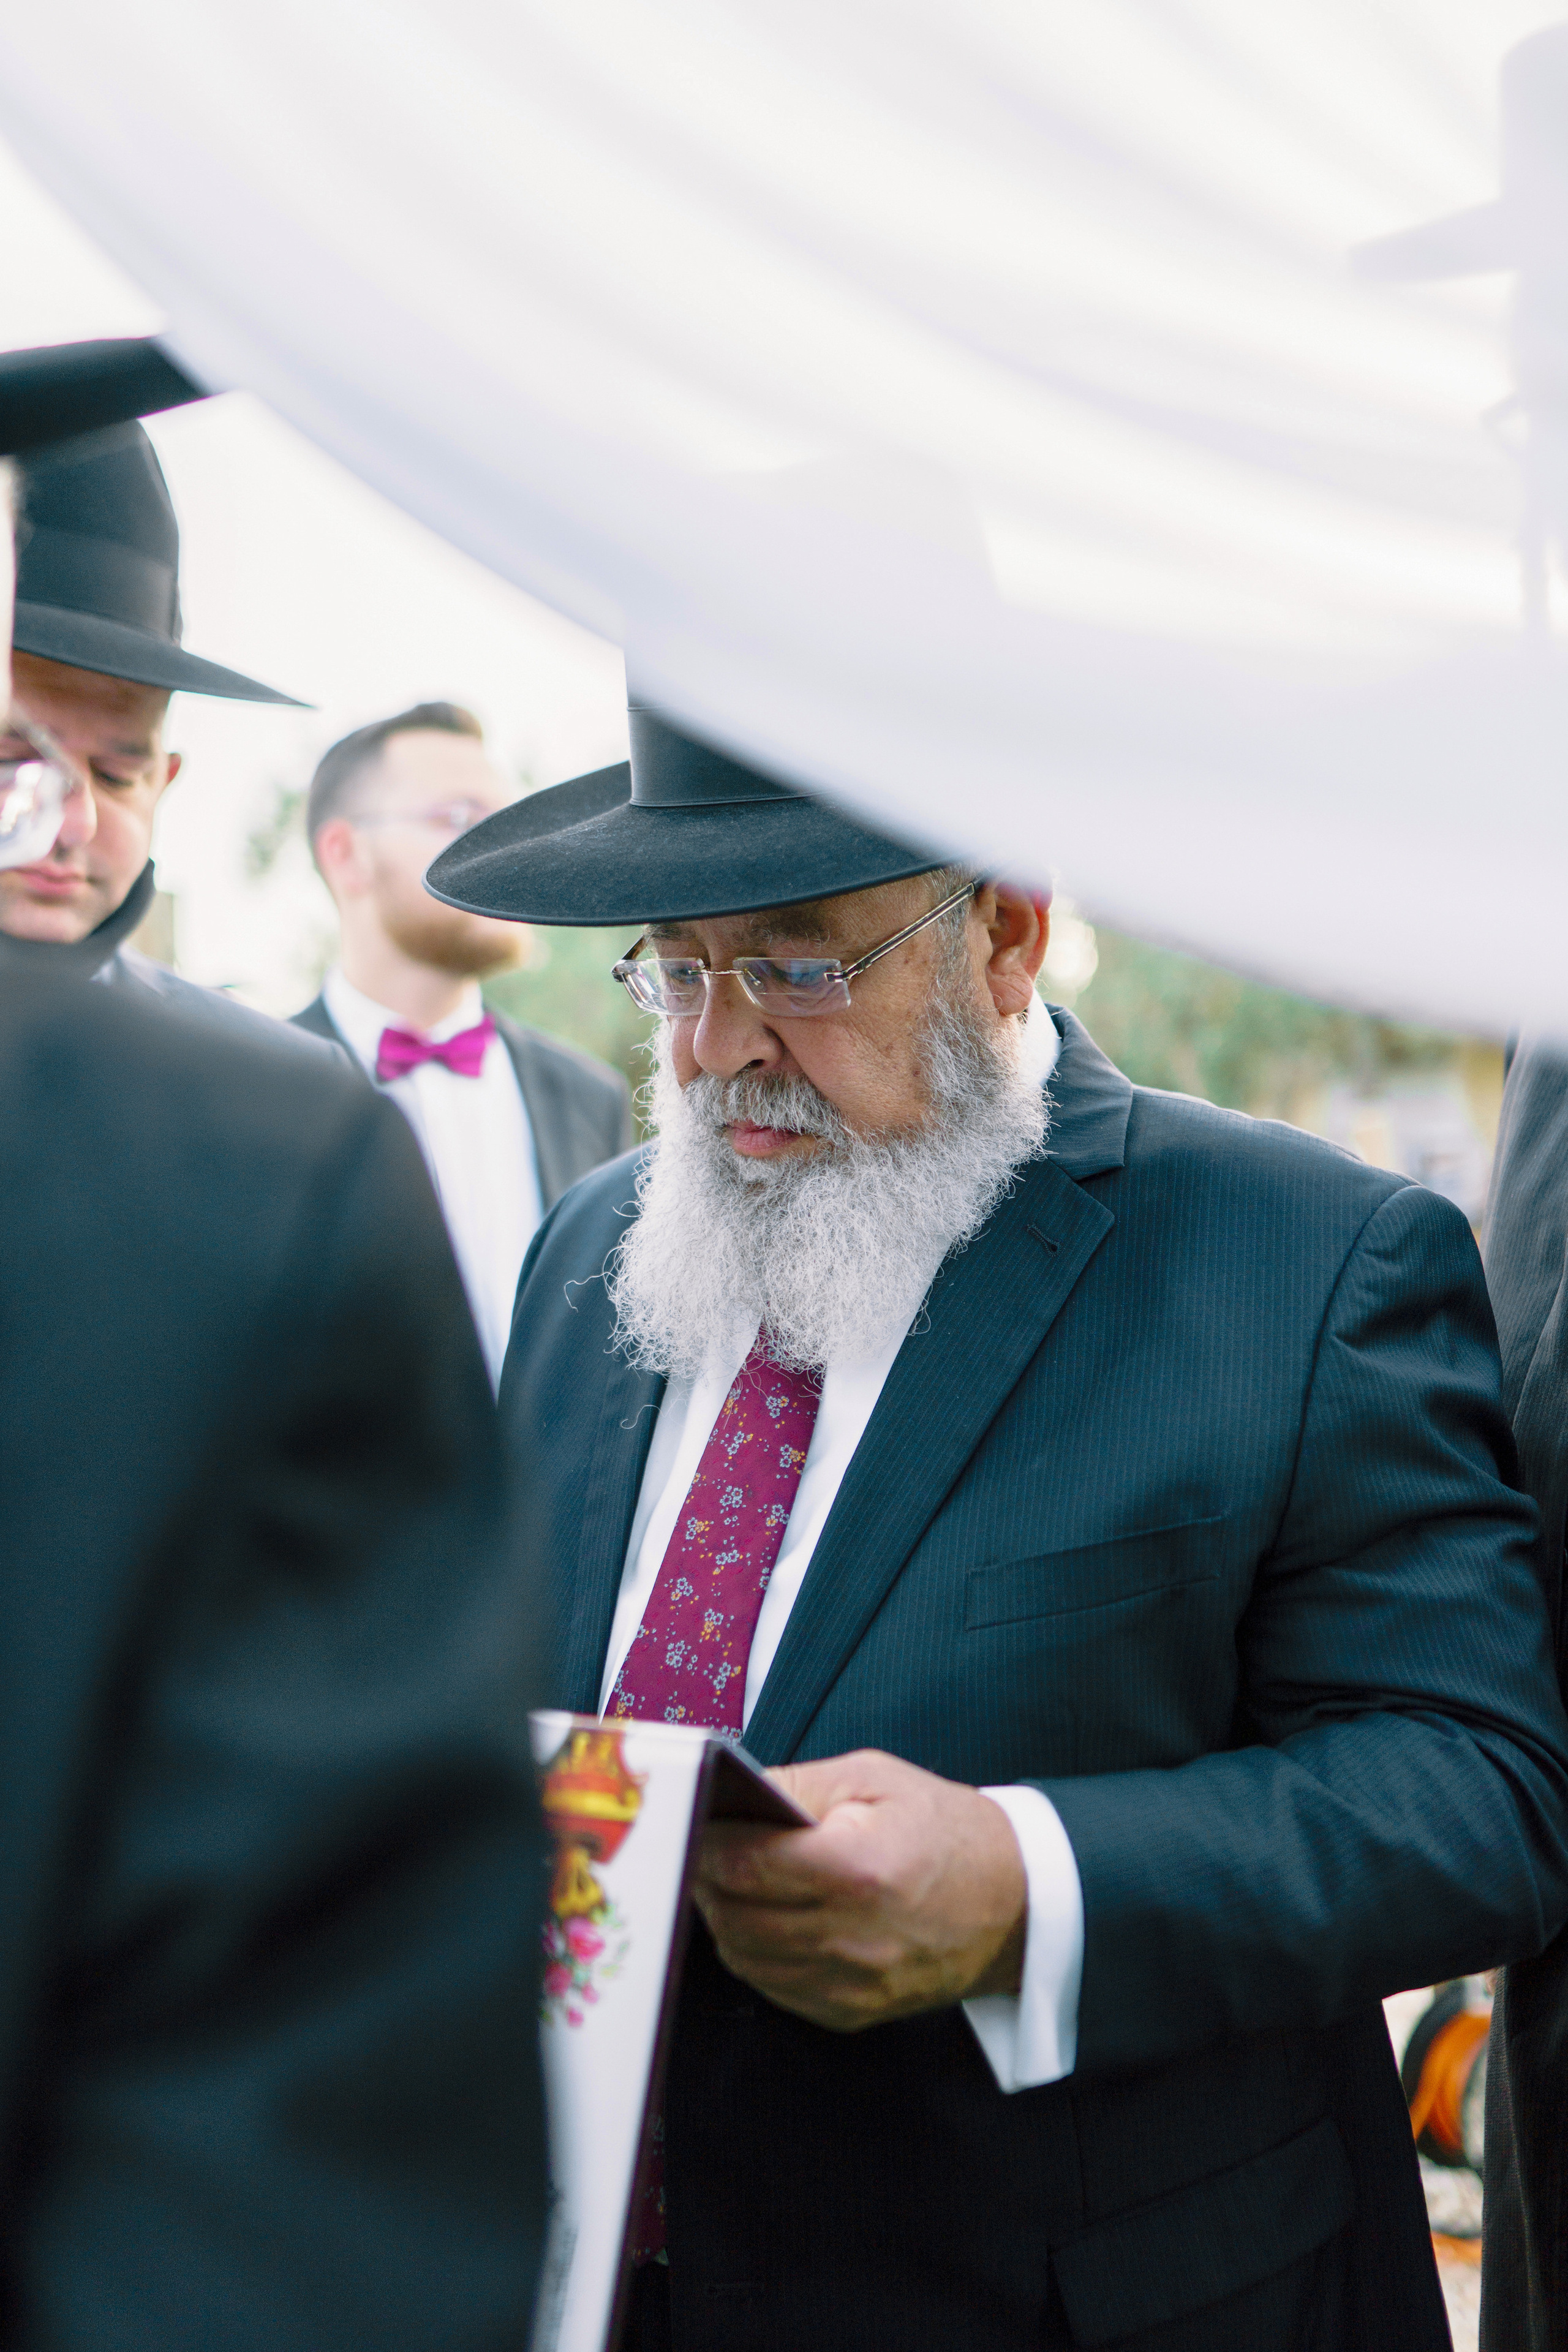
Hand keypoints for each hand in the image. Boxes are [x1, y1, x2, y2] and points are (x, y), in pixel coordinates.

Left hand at [693, 1748, 1025, 2032]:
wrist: (1015, 1901)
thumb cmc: (945, 1829)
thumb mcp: (875, 1777)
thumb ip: (796, 1785)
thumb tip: (731, 1794)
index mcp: (857, 1868)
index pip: (746, 1863)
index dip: (707, 1840)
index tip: (695, 1820)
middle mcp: (851, 1936)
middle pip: (736, 1915)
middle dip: (707, 1878)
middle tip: (703, 1847)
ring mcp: (851, 1983)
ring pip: (746, 1957)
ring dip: (725, 1918)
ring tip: (729, 1882)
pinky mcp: (851, 2013)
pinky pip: (774, 1987)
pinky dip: (754, 1953)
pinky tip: (762, 1919)